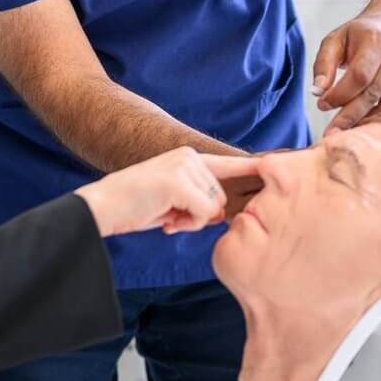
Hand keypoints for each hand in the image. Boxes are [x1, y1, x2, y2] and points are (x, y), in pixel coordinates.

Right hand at [75, 149, 261, 236]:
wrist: (103, 206)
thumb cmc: (134, 207)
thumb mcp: (171, 200)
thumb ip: (198, 200)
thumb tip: (220, 214)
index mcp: (188, 158)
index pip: (228, 164)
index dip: (253, 167)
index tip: (277, 164)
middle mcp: (189, 157)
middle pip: (221, 198)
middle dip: (199, 216)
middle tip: (170, 216)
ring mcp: (184, 166)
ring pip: (214, 206)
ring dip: (192, 220)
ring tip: (165, 215)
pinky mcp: (179, 181)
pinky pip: (203, 213)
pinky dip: (187, 223)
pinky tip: (165, 217)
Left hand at [312, 10, 380, 131]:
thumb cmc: (361, 35)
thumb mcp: (336, 40)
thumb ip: (323, 64)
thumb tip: (318, 92)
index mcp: (378, 41)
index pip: (360, 75)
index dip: (340, 94)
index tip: (322, 105)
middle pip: (374, 94)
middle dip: (349, 116)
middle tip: (331, 133)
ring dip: (366, 122)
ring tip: (346, 131)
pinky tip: (364, 124)